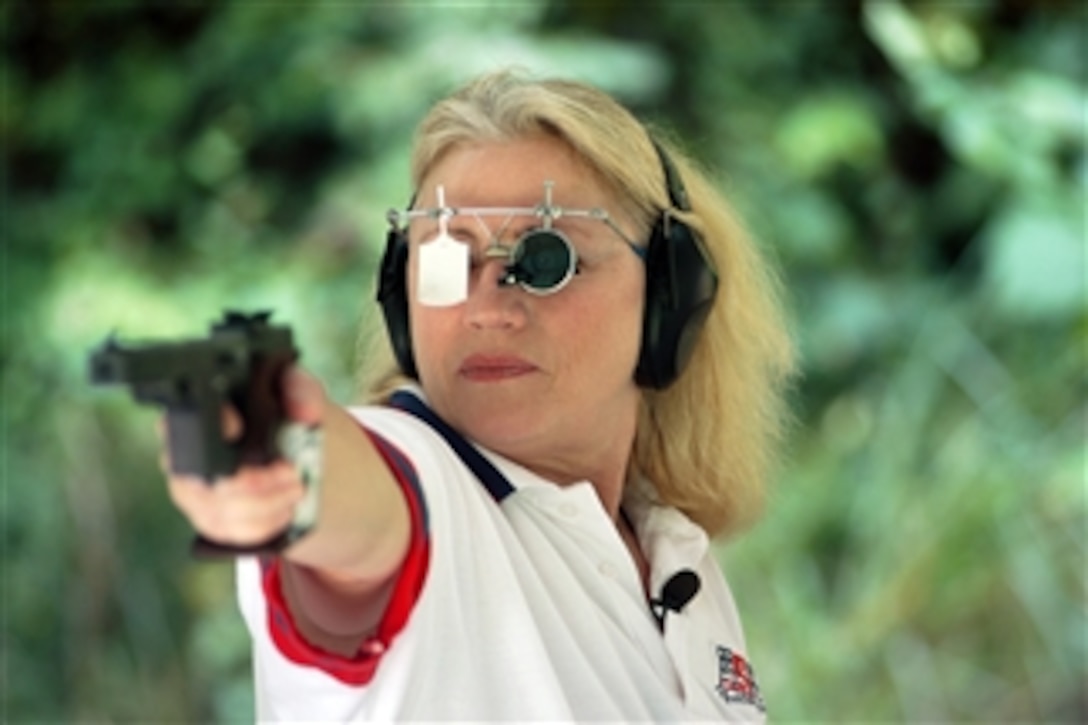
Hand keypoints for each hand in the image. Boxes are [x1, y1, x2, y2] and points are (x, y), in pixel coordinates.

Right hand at [163, 367, 325, 546]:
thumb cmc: (285, 415)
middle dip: (253, 481)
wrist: (294, 453)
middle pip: (204, 477)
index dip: (210, 427)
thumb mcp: (299, 392)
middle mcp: (184, 454)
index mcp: (201, 414)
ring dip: (267, 505)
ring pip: (220, 510)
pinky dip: (264, 525)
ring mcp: (192, 491)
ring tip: (296, 490)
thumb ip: (301, 390)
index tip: (240, 430)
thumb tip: (304, 413)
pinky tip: (285, 510)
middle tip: (292, 471)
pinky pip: (229, 532)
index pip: (189, 421)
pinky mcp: (208, 519)